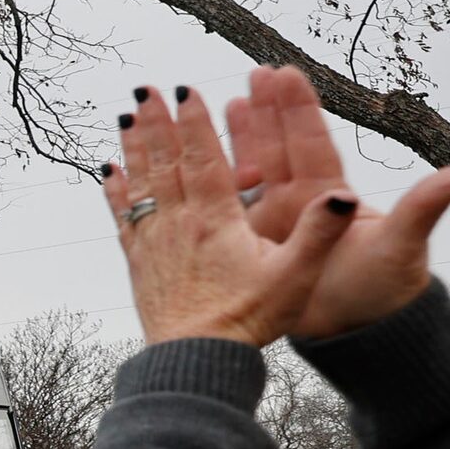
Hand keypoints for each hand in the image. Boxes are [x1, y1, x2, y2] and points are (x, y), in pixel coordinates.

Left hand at [102, 82, 358, 345]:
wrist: (196, 360)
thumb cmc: (248, 319)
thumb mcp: (295, 277)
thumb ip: (318, 234)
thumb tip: (342, 196)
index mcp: (215, 220)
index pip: (203, 159)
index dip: (195, 123)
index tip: (185, 90)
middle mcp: (178, 223)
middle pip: (165, 162)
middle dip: (157, 123)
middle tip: (145, 88)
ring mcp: (154, 241)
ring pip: (141, 183)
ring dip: (133, 147)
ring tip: (126, 116)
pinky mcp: (139, 262)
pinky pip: (123, 216)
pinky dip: (115, 190)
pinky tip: (107, 171)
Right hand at [217, 65, 449, 339]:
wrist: (353, 337)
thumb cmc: (382, 294)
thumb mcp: (404, 244)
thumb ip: (428, 203)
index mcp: (333, 196)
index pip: (312, 143)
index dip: (297, 109)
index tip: (284, 73)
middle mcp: (302, 204)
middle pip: (279, 147)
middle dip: (266, 110)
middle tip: (255, 72)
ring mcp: (275, 223)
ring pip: (250, 169)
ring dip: (238, 138)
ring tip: (224, 102)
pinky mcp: (250, 246)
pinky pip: (227, 207)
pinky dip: (213, 182)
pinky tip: (199, 160)